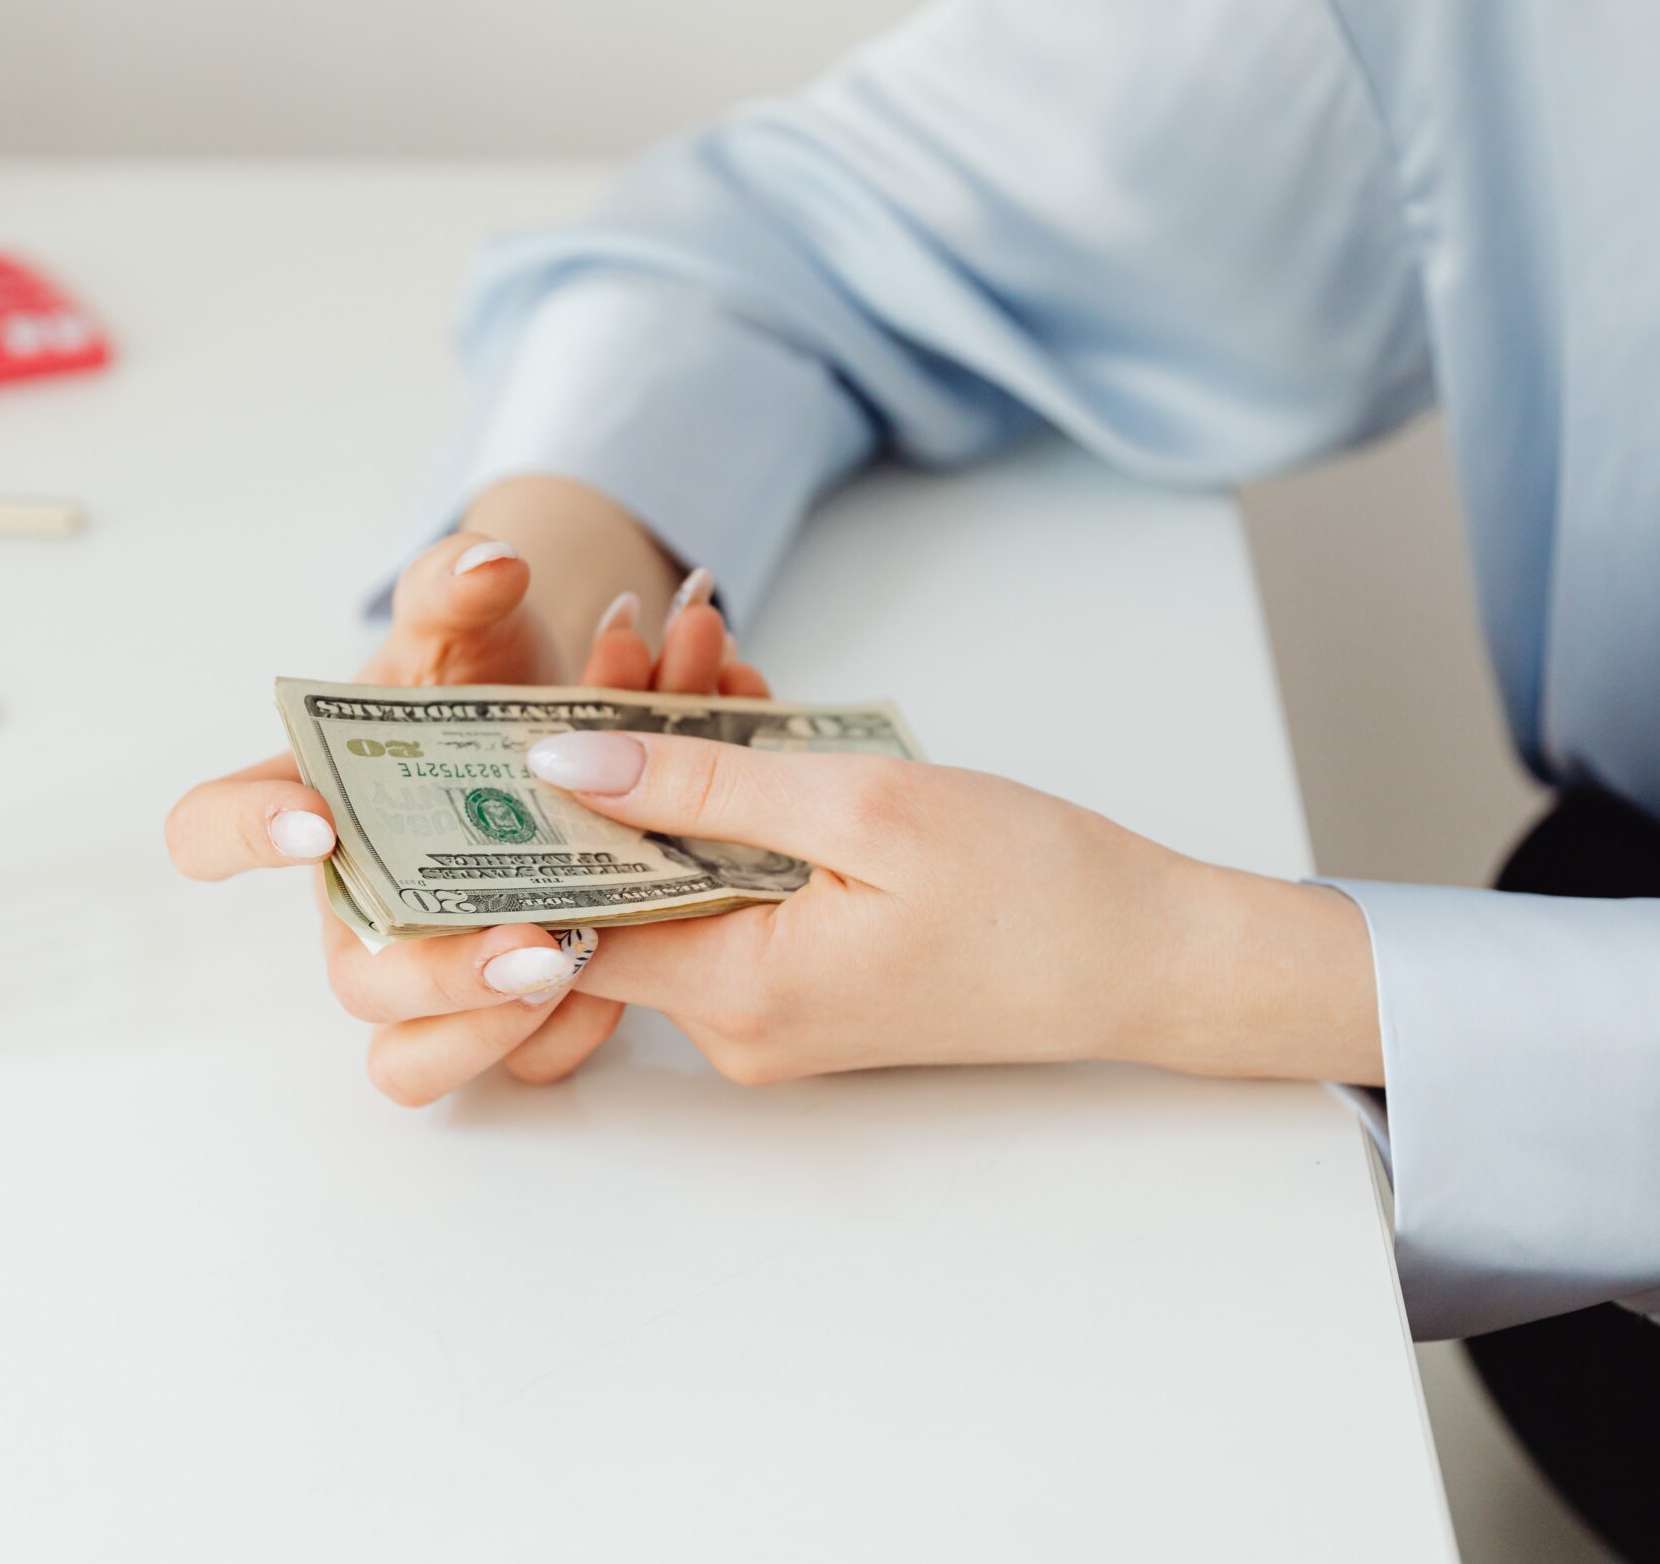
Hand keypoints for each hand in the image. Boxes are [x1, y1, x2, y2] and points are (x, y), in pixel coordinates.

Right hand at [163, 529, 764, 1104]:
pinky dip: (585, 1025)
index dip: (240, 837)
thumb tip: (492, 566)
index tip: (316, 819)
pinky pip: (527, 1060)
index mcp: (311, 808)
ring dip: (499, 1028)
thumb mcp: (465, 622)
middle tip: (530, 939)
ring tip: (580, 965)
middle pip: (355, 985)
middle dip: (437, 975)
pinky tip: (636, 966)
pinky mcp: (511, 1011)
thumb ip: (459, 584)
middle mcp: (359, 907)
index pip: (209, 830)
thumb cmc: (476, 683)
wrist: (564, 726)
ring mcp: (429, 973)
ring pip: (422, 1061)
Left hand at [511, 733, 1382, 1086]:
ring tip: (703, 651)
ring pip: (675, 874)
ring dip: (681, 766)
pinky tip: (750, 720)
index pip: (561, 922)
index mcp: (735, 994)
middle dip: (618, 754)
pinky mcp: (804, 987)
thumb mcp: (862, 806)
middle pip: (620, 882)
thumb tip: (561, 765)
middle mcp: (732, 1024)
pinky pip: (730, 889)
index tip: (505, 721)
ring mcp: (768, 1013)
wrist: (1154, 957)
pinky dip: (731, 807)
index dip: (523, 825)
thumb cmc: (1034, 885)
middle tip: (637, 635)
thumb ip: (702, 790)